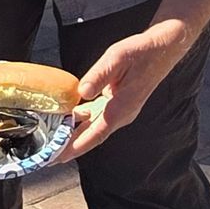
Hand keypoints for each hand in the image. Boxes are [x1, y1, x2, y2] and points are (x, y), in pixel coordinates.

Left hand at [64, 20, 187, 159]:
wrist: (161, 51)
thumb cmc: (140, 53)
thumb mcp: (116, 58)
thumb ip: (98, 75)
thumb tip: (82, 92)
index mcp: (120, 108)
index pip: (95, 134)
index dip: (76, 147)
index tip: (59, 158)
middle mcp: (121, 114)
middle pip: (92, 135)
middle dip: (70, 146)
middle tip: (48, 156)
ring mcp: (121, 111)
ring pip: (94, 128)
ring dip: (75, 134)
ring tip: (52, 140)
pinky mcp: (118, 105)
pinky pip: (97, 118)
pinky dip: (82, 120)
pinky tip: (67, 118)